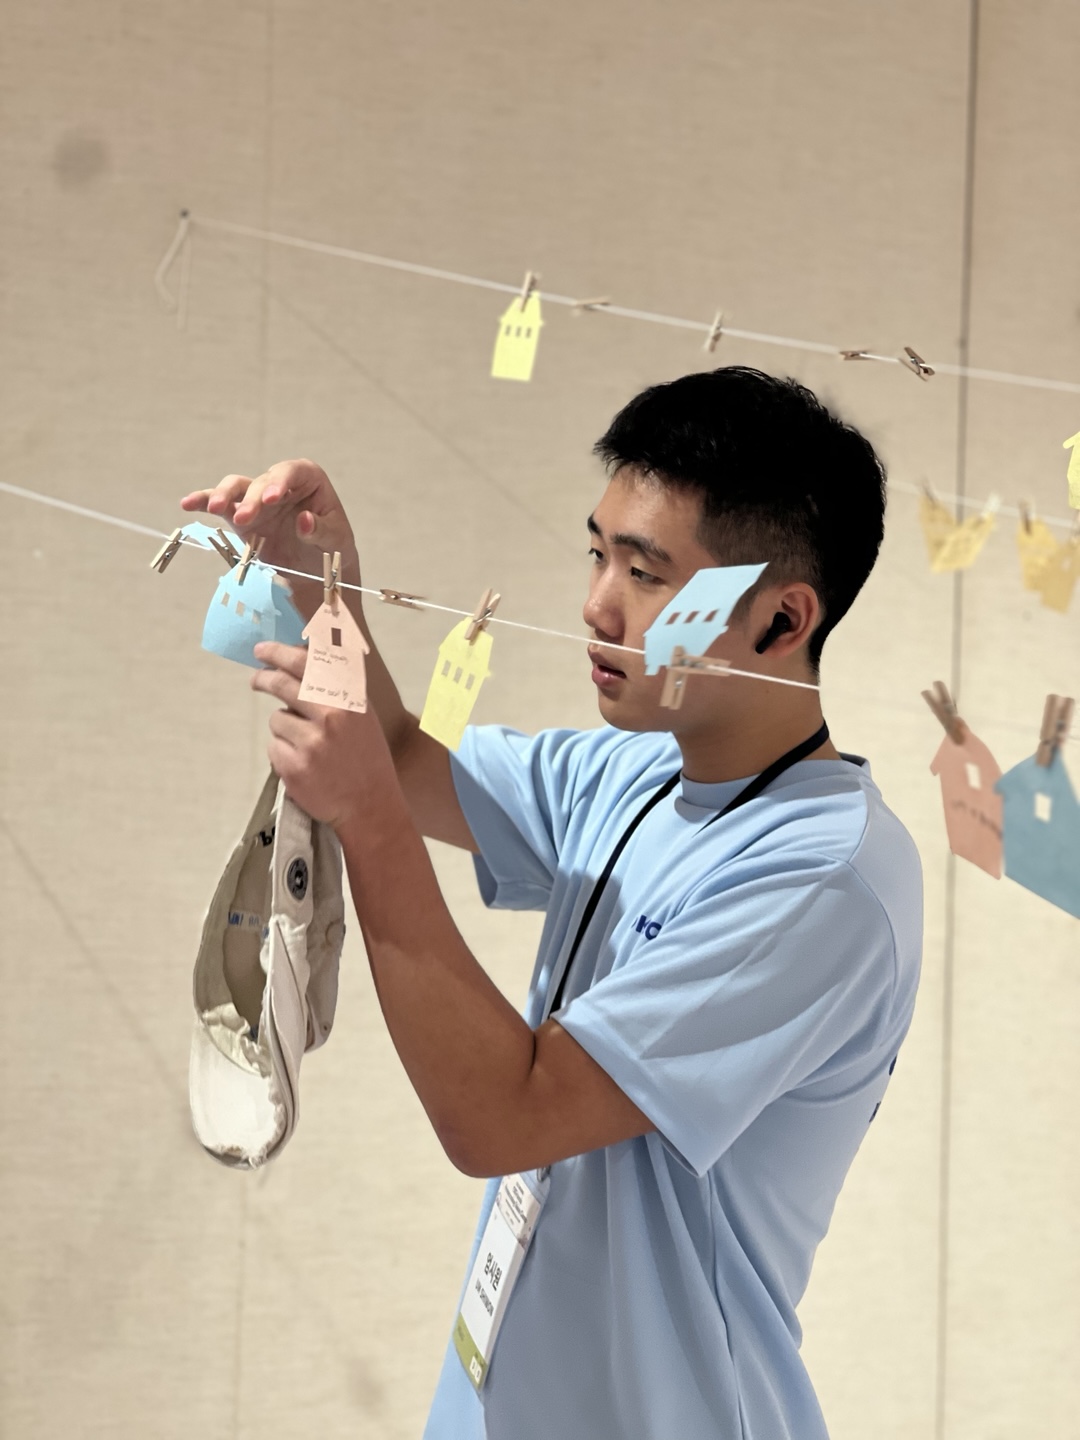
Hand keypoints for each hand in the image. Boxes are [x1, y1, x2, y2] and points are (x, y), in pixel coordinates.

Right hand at [181, 459, 358, 616]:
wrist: (317, 567)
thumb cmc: (332, 546)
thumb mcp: (336, 540)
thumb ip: (321, 530)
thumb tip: (304, 520)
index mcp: (308, 479)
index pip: (291, 471)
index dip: (280, 481)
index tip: (272, 498)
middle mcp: (279, 484)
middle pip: (260, 482)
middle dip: (252, 499)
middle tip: (246, 518)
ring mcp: (257, 499)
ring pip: (236, 488)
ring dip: (223, 496)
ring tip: (215, 508)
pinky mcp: (242, 517)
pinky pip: (220, 506)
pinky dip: (204, 502)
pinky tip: (188, 504)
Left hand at [251, 641, 395, 830]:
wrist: (370, 806)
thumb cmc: (366, 758)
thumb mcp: (362, 716)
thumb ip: (336, 688)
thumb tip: (301, 657)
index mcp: (349, 701)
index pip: (308, 663)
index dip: (280, 653)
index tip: (262, 650)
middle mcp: (331, 717)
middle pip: (283, 684)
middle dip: (264, 678)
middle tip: (255, 679)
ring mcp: (311, 743)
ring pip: (276, 719)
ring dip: (284, 728)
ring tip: (307, 746)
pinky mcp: (293, 767)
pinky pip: (274, 746)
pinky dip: (283, 752)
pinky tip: (305, 765)